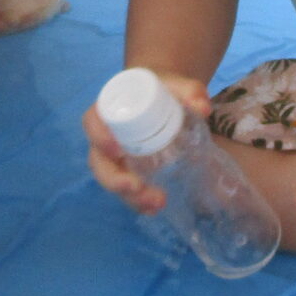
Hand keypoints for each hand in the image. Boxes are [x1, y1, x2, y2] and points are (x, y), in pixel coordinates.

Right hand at [82, 73, 209, 214]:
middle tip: (136, 188)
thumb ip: (190, 91)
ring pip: (112, 181)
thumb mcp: (176, 85)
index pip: (92, 122)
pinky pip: (126, 190)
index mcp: (109, 109)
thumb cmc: (162, 89)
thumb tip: (203, 108)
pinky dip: (138, 202)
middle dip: (114, 179)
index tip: (117, 150)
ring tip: (156, 204)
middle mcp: (105, 136)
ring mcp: (115, 158)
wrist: (162, 98)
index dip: (99, 137)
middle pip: (99, 161)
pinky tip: (154, 210)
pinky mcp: (128, 171)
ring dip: (130, 197)